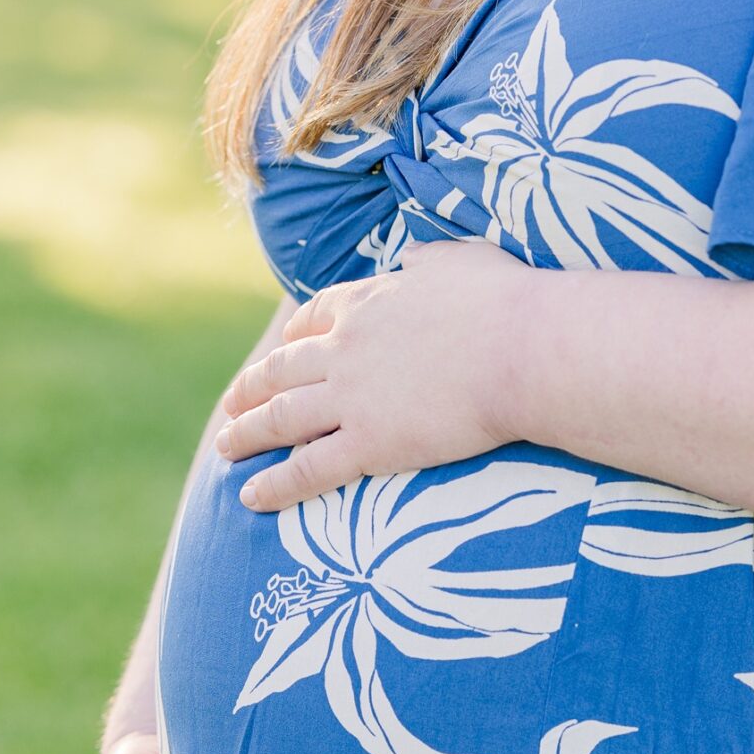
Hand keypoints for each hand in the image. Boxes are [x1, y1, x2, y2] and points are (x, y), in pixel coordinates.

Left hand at [215, 239, 529, 511]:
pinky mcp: (370, 444)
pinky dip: (274, 484)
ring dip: (247, 434)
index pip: (311, 319)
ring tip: (226, 448)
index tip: (280, 349)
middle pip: (282, 369)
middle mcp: (346, 349)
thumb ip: (430, 260)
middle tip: (231, 404)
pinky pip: (308, 469)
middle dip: (251, 388)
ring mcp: (352, 398)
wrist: (527, 351)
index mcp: (366, 303)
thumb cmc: (508, 302)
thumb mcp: (462, 260)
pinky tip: (249, 496)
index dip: (291, 337)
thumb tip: (416, 257)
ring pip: (281, 418)